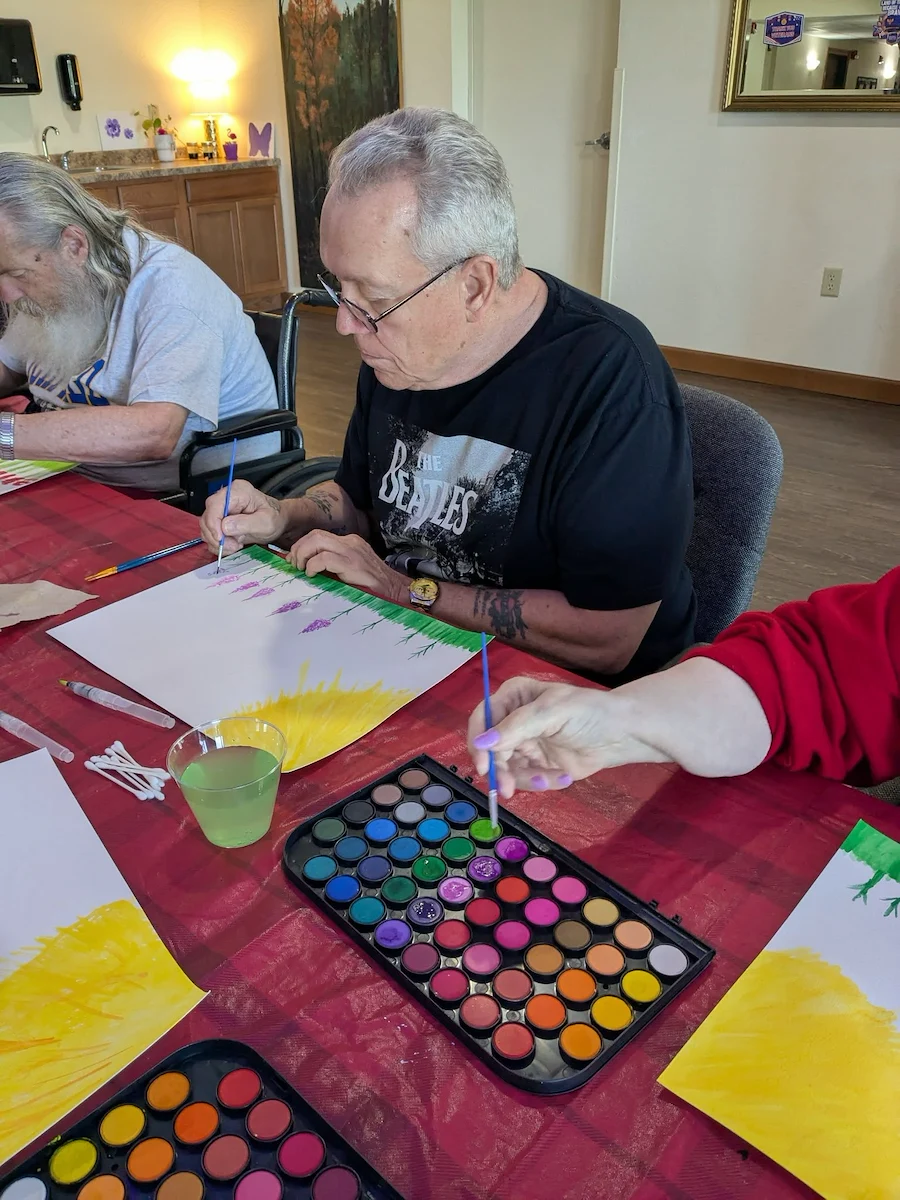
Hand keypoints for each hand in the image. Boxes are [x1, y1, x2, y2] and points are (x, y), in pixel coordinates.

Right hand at [199, 479, 286, 555]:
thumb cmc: (274, 517)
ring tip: (234, 546)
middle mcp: (226, 497)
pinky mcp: (220, 519)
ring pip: (206, 526)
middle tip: (232, 546)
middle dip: (216, 536)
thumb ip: (246, 523)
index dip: (214, 523)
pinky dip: (217, 544)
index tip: (221, 538)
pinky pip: (210, 533)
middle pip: (207, 516)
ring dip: (217, 542)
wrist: (277, 520)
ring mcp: (222, 508)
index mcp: (238, 491)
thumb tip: (225, 526)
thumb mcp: (266, 522)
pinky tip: (231, 545)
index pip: (215, 504)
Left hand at [289, 530, 406, 602]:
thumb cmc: (373, 587)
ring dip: (303, 555)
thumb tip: (306, 569)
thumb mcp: (350, 572)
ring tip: (302, 569)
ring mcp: (352, 551)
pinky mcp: (352, 564)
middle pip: (315, 534)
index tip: (295, 561)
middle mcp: (350, 542)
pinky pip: (324, 558)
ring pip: (317, 541)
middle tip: (294, 565)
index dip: (302, 546)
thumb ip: (332, 567)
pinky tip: (312, 575)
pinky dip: (313, 565)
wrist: (397, 592)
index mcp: (349, 543)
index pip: (319, 536)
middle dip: (298, 548)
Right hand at [467, 676, 666, 796]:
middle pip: (489, 749)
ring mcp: (523, 744)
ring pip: (506, 769)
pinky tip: (563, 776)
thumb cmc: (590, 713)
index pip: (482, 718)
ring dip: (527, 779)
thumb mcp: (552, 713)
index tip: (483, 767)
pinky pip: (525, 780)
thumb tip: (481, 744)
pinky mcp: (535, 765)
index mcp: (513, 697)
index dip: (478, 742)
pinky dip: (542, 782)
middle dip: (502, 770)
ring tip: (553, 779)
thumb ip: (516, 728)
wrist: (621, 735)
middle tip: (510, 789)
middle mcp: (512, 720)